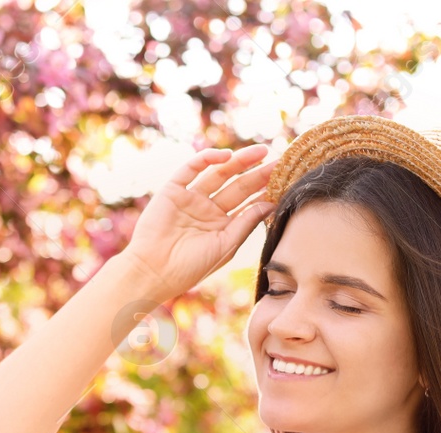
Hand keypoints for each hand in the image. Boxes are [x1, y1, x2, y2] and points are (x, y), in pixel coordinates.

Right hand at [116, 143, 277, 305]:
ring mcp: (190, 198)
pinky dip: (207, 159)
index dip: (266, 191)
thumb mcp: (225, 246)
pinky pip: (191, 169)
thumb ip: (246, 223)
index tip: (287, 180)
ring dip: (238, 161)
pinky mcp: (172, 190)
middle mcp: (208, 209)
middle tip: (281, 161)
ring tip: (260, 152)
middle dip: (258, 173)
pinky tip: (225, 156)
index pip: (248, 203)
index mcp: (222, 225)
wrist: (153, 273)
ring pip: (218, 173)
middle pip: (238, 185)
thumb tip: (270, 203)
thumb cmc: (189, 268)